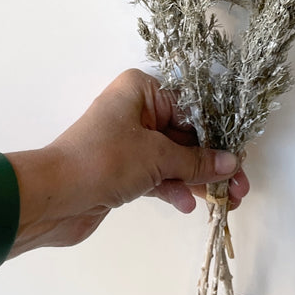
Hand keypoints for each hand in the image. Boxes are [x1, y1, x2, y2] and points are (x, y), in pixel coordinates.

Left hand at [10, 69, 248, 252]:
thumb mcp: (156, 157)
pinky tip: (189, 204)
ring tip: (226, 201)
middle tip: (240, 187)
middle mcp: (136, 110)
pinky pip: (158, 174)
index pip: (191, 108)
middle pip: (185, 134)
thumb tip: (232, 164)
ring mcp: (129, 141)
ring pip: (174, 157)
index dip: (218, 134)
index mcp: (142, 90)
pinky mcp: (123, 170)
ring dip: (197, 178)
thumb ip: (196, 161)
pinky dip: (174, 188)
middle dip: (212, 162)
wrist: (53, 197)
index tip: (240, 156)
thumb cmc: (104, 160)